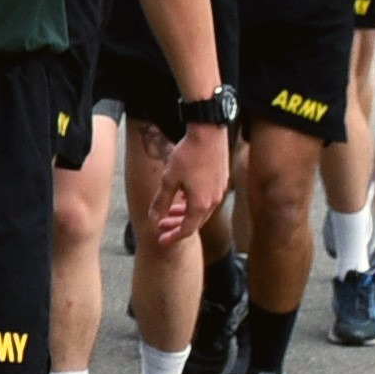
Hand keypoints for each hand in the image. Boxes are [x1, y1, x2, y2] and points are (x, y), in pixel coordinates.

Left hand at [146, 120, 229, 248]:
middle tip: (161, 227)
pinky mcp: (221, 180)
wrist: (208, 133)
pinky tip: (182, 196)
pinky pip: (206, 199)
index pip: (187, 230)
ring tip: (169, 211)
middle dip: (177, 225)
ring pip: (201, 210)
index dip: (172, 237)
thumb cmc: (188, 155)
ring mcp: (219, 191)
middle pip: (195, 222)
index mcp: (201, 204)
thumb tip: (153, 219)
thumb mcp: (169, 180)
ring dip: (184, 213)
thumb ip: (161, 202)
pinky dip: (193, 203)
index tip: (160, 240)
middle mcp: (213, 201)